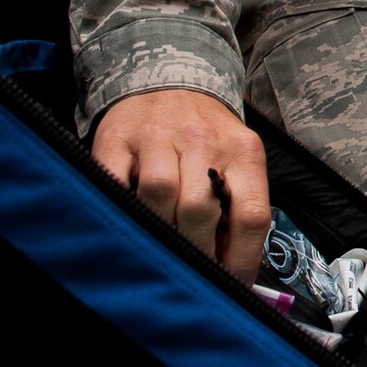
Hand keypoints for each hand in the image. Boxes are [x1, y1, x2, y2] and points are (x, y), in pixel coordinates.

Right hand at [92, 89, 271, 283]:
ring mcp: (157, 137)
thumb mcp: (237, 160)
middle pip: (200, 209)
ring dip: (159, 231)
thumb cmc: (206, 135)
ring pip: (158, 195)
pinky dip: (121, 206)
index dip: (242, 260)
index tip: (232, 287)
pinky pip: (115, 181)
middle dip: (197, 252)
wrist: (168, 80)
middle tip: (193, 272)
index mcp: (243, 151)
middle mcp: (202, 141)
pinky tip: (129, 222)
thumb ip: (239, 208)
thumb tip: (236, 271)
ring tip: (163, 247)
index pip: (252, 214)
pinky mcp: (117, 138)